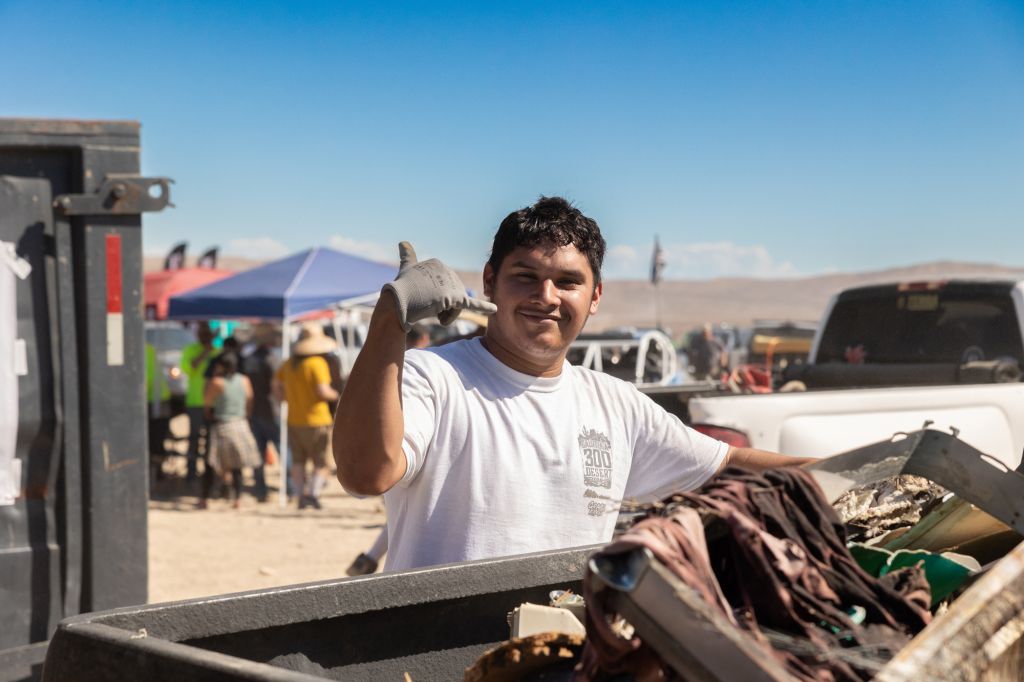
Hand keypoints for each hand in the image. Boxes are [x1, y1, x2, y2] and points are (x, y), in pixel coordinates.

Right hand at [382, 242, 496, 330]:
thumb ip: (408, 256)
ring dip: (445, 315)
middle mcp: (446, 270)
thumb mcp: (406, 269)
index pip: (445, 288)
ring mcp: (450, 283)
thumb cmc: (400, 289)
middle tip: (424, 307)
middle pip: (452, 297)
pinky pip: (471, 304)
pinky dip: (484, 307)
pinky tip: (494, 309)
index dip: (434, 298)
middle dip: (442, 308)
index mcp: (437, 264)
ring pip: (456, 306)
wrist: (396, 303)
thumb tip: (403, 242)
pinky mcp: (453, 297)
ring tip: (430, 311)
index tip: (419, 297)